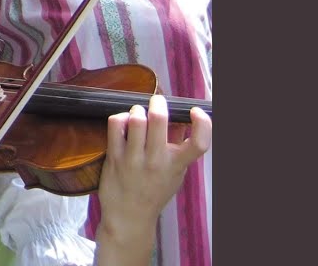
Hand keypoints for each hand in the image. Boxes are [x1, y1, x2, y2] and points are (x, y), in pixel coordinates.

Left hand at [97, 95, 210, 237]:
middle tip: (157, 101)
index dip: (203, 123)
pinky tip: (123, 122)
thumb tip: (179, 119)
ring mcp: (134, 160)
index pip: (199, 143)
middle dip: (158, 102)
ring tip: (138, 113)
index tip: (196, 112)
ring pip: (136, 119)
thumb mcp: (175, 173)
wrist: (129, 216)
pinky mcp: (114, 158)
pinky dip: (120, 117)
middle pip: (159, 119)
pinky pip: (116, 125)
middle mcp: (157, 161)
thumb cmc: (154, 192)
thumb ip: (178, 149)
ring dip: (137, 110)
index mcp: (177, 165)